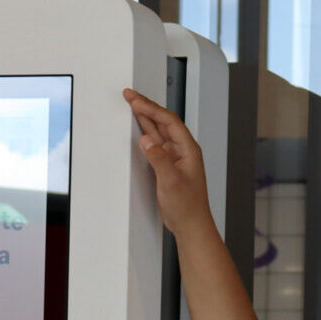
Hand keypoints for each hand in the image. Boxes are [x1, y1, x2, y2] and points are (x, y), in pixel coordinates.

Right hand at [124, 89, 214, 234]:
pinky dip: (146, 132)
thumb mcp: (171, 182)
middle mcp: (183, 150)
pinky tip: (139, 127)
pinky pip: (156, 142)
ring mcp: (176, 157)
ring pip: (159, 130)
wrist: (190, 224)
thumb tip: (147, 140)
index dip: (151, 108)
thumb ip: (159, 159)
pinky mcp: (168, 164)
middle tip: (129, 95)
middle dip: (146, 107)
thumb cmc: (187, 206)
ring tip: (132, 104)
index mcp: (188, 150)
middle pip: (164, 121)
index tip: (135, 100)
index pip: (169, 121)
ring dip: (146, 117)